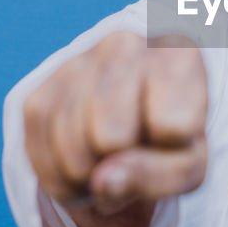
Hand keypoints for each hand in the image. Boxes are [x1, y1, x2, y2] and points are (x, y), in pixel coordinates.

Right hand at [23, 31, 207, 226]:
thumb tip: (102, 181)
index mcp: (176, 52)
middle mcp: (123, 44)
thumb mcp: (189, 162)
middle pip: (112, 139)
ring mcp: (74, 63)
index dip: (173, 149)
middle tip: (136, 150)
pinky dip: (64, 182)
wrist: (134, 122)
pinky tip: (86, 162)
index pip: (170, 126)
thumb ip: (160, 175)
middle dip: (123, 163)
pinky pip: (41, 160)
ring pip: (73, 153)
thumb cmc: (172, 139)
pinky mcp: (38, 93)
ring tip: (111, 160)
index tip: (174, 134)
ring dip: (91, 179)